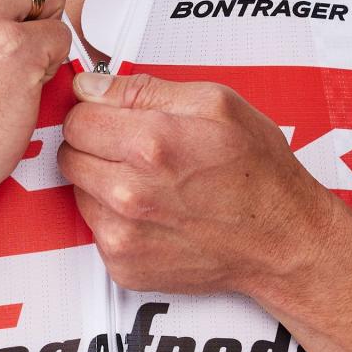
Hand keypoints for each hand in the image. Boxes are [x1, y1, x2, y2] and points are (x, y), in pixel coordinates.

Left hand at [57, 71, 331, 296]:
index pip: (76, 117)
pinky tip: (152, 210)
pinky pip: (94, 227)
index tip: (113, 116)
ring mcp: (124, 235)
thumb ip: (143, 88)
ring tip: (149, 179)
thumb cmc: (256, 170)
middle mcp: (130, 193)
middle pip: (70, 153)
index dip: (95, 111)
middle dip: (96, 143)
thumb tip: (91, 84)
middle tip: (135, 146)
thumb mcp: (215, 102)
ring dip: (102, 179)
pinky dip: (114, 216)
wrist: (281, 240)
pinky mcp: (124, 267)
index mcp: (149, 144)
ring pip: (78, 189)